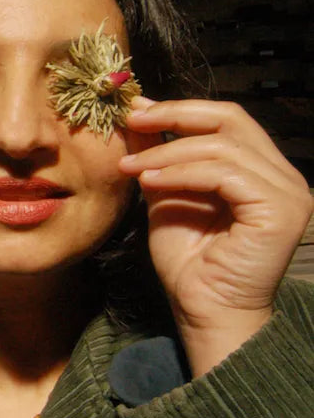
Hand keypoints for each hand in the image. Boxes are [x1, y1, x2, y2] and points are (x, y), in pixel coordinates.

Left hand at [119, 96, 312, 374]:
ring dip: (167, 152)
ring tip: (130, 167)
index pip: (227, 119)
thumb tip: (139, 116)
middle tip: (132, 120)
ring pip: (223, 146)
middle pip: (231, 119)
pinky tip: (149, 182)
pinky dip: (181, 173)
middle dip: (175, 115)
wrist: (202, 310)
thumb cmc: (188, 261)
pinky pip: (225, 175)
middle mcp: (283, 176)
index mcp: (261, 169)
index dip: (180, 108)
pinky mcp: (280, 211)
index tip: (135, 109)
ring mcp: (287, 193)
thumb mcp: (166, 194)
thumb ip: (160, 156)